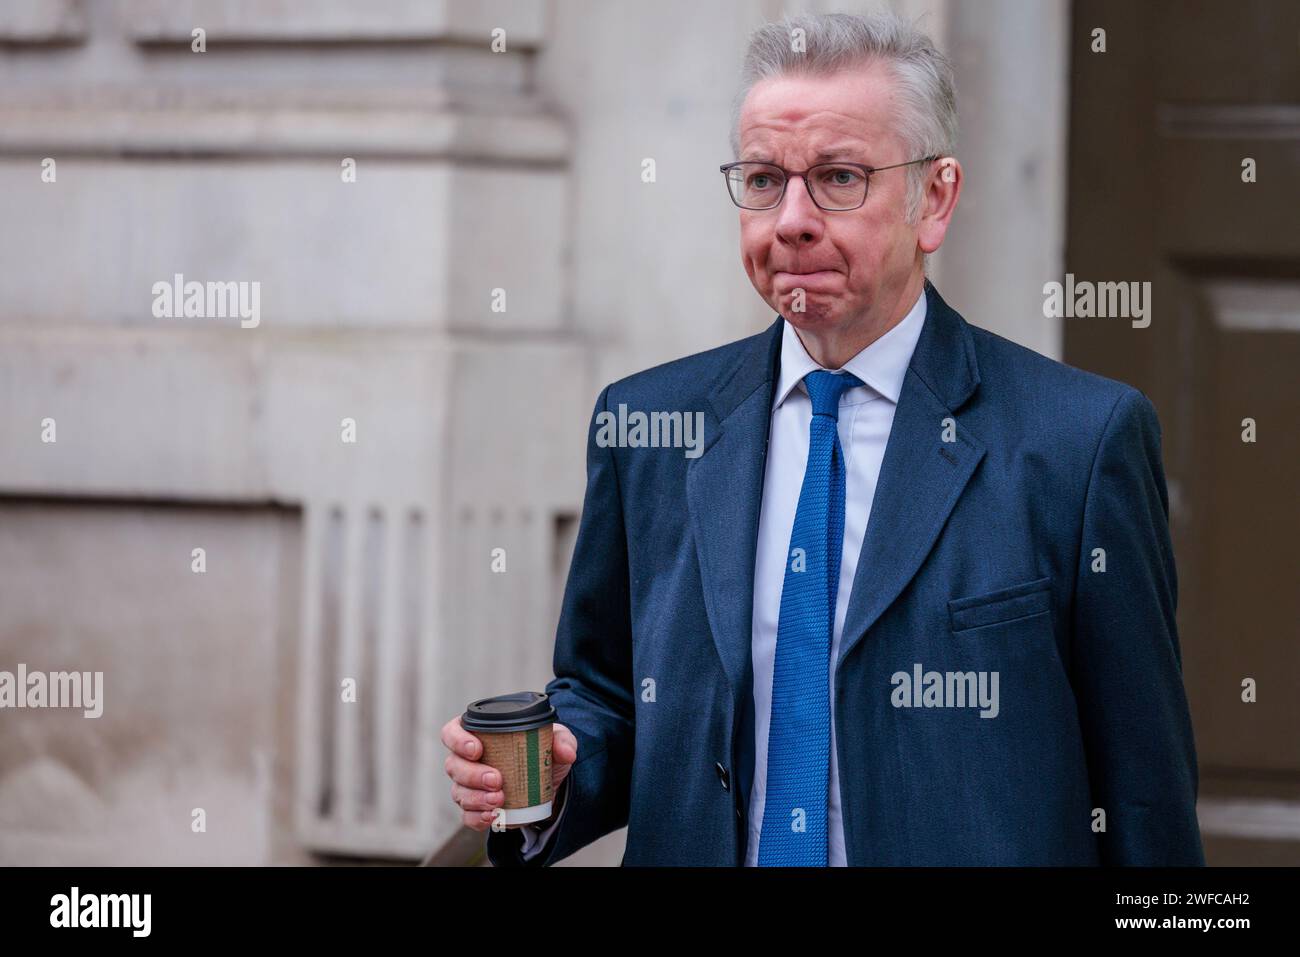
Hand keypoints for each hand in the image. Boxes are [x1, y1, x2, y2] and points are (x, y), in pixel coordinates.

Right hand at [440, 715, 577, 831]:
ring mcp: (467, 786)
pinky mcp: (476, 809)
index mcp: (477, 734)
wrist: (548, 785)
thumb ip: (562, 740)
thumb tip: (566, 752)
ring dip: (476, 798)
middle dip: (472, 775)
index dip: (458, 740)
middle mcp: (466, 760)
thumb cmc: (541, 753)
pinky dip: (478, 818)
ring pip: (459, 793)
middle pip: (454, 766)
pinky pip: (467, 816)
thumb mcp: (555, 741)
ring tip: (500, 800)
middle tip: (496, 780)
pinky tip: (493, 816)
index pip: (452, 732)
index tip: (477, 749)